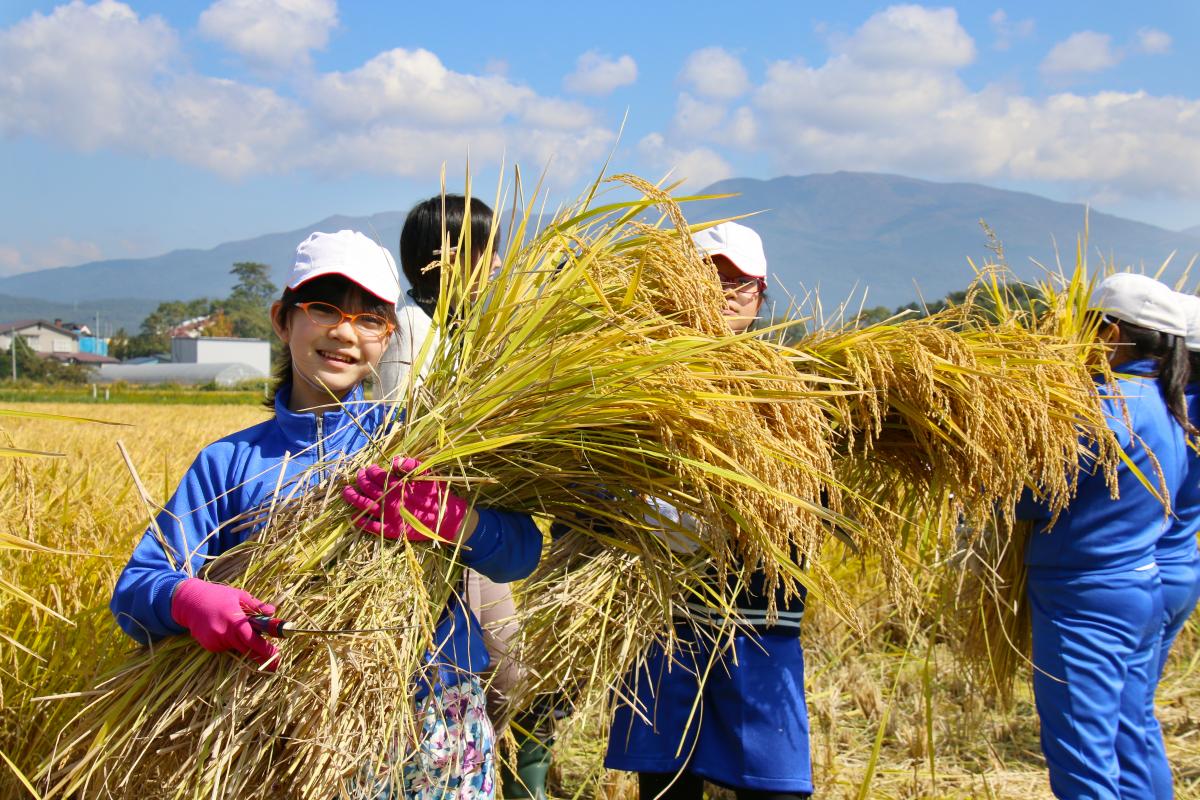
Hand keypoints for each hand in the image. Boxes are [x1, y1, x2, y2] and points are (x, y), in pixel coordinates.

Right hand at [170, 578, 278, 668]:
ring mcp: (215, 641)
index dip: (265, 649)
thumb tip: (272, 611)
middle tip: (276, 663)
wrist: (189, 602)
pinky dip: (229, 641)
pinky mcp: (208, 645)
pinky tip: (223, 628)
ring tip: (234, 624)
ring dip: (242, 643)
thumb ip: (256, 606)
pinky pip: (225, 647)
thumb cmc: (217, 596)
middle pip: (247, 649)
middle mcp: (224, 633)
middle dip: (261, 656)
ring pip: (236, 647)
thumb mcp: (239, 595)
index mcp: (234, 620)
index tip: (277, 656)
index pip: (253, 639)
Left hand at [342, 457, 467, 541]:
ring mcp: (389, 516)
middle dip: (360, 480)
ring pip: (365, 505)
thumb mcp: (427, 474)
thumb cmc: (436, 494)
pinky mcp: (391, 530)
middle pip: (368, 488)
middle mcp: (391, 500)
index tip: (369, 468)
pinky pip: (371, 527)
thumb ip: (411, 465)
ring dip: (353, 498)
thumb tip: (393, 462)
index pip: (377, 475)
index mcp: (398, 485)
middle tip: (358, 476)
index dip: (371, 470)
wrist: (446, 518)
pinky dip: (361, 521)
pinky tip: (354, 517)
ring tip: (346, 492)